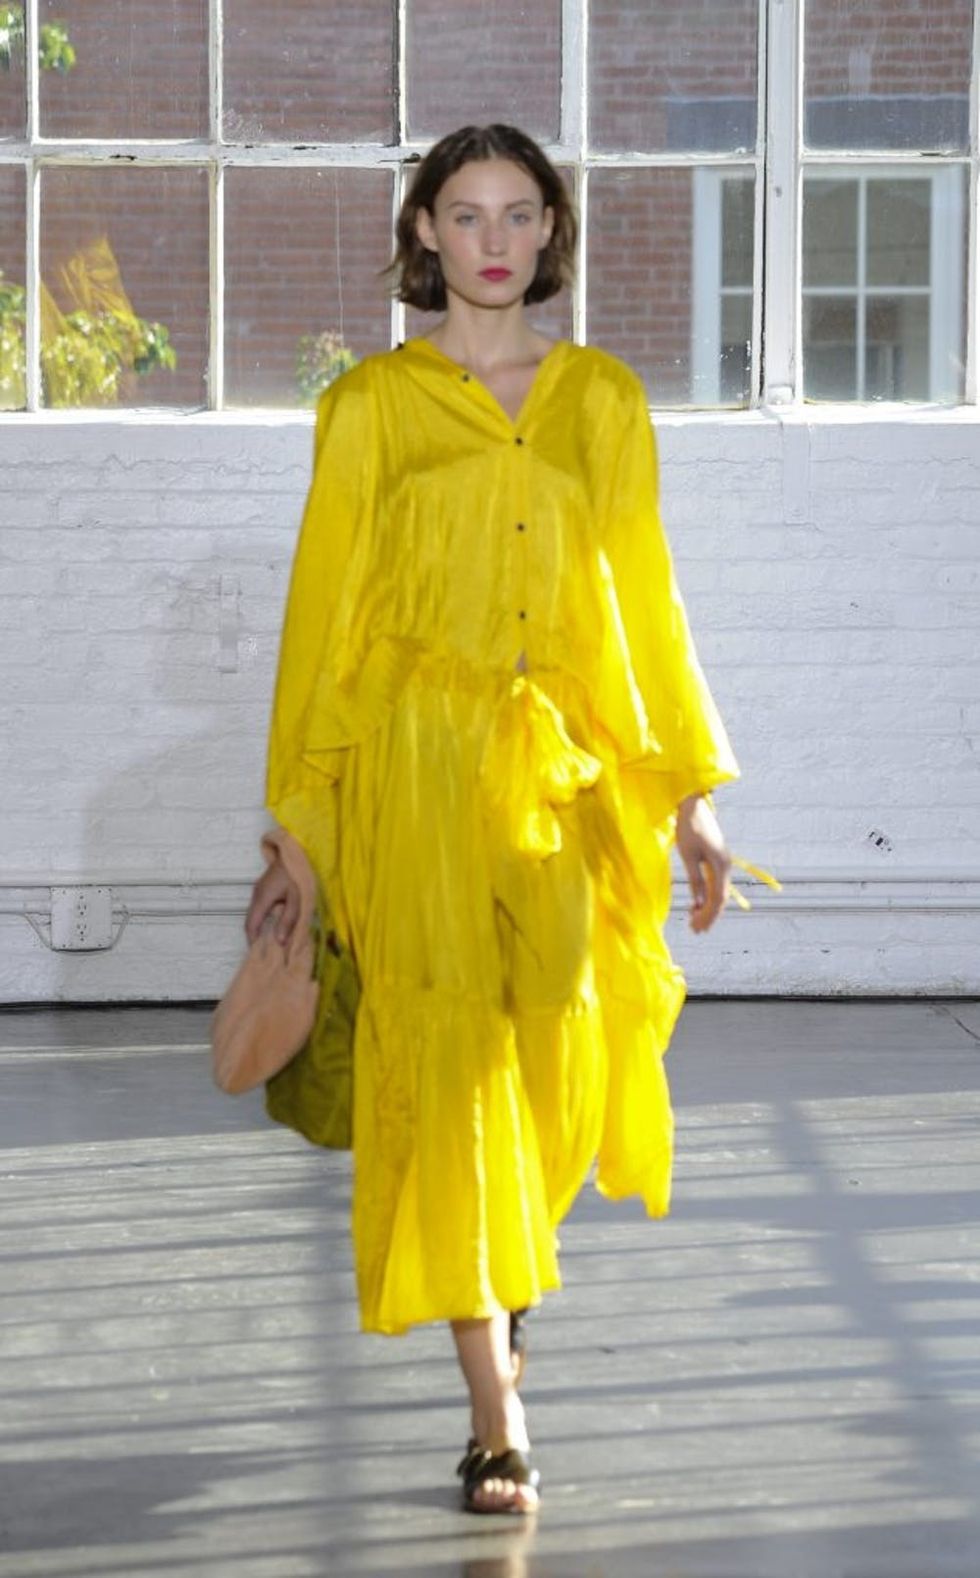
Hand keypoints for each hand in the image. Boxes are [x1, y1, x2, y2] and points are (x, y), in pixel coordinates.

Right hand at [245, 857, 300, 946]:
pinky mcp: (261, 889)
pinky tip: (272, 924)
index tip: (258, 954)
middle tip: (264, 951)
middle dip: (254, 937)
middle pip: (250, 921)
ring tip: (269, 941)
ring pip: (253, 914)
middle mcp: (256, 895)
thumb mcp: (297, 899)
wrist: (293, 854)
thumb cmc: (296, 876)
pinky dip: (261, 919)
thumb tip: (279, 941)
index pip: (251, 925)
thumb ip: (288, 920)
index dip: (252, 941)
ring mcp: (257, 891)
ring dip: (258, 928)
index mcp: (263, 899)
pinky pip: (258, 908)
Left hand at [675, 794, 731, 933]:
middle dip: (708, 916)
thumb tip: (699, 903)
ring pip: (718, 892)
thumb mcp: (688, 855)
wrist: (693, 804)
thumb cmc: (688, 827)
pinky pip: (715, 883)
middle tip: (695, 930)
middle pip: (720, 898)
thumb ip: (695, 879)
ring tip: (695, 921)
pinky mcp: (717, 859)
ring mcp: (723, 863)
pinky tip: (697, 904)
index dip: (708, 916)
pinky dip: (707, 896)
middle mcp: (726, 866)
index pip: (718, 899)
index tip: (697, 928)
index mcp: (720, 866)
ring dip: (708, 908)